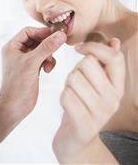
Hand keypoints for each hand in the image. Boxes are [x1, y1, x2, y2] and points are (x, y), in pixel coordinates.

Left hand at [0, 26, 65, 123]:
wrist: (15, 107)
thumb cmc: (18, 85)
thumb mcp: (33, 62)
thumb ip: (47, 47)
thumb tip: (60, 34)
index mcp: (12, 46)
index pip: (28, 31)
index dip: (42, 32)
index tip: (55, 34)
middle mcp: (18, 51)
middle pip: (36, 39)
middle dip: (47, 44)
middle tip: (57, 46)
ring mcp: (25, 60)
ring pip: (42, 49)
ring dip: (49, 54)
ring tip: (48, 64)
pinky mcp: (32, 69)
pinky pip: (44, 59)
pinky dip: (48, 62)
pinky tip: (47, 70)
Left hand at [53, 38, 124, 163]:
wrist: (76, 140)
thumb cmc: (84, 104)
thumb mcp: (97, 84)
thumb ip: (105, 63)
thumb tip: (114, 40)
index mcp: (119, 86)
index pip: (115, 57)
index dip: (94, 47)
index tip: (79, 48)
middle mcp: (114, 99)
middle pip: (88, 63)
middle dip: (75, 69)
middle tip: (76, 82)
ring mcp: (101, 113)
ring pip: (74, 78)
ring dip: (67, 84)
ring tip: (72, 94)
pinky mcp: (85, 124)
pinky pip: (66, 95)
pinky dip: (62, 97)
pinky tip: (68, 106)